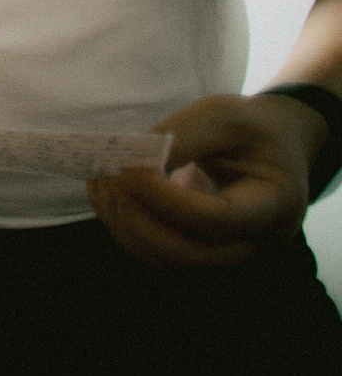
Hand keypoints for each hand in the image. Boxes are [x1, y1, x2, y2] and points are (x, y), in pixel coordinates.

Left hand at [87, 92, 322, 267]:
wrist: (270, 149)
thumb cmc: (251, 129)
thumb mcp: (225, 116)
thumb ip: (183, 136)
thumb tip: (135, 160)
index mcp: (273, 206)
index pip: (218, 220)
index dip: (167, 199)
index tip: (131, 167)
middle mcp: (251, 242)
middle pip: (186, 254)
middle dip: (137, 216)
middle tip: (112, 172)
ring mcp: (223, 252)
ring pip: (163, 259)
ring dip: (122, 221)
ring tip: (102, 175)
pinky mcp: (196, 249)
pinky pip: (153, 252)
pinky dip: (122, 224)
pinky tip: (107, 188)